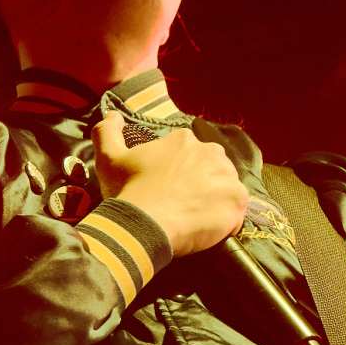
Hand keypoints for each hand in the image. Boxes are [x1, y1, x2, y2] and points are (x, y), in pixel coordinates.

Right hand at [92, 110, 248, 256]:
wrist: (142, 224)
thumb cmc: (127, 190)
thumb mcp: (108, 158)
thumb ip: (107, 131)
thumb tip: (113, 115)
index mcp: (184, 140)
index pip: (187, 153)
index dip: (178, 171)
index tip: (166, 186)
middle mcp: (211, 152)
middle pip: (211, 167)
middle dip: (200, 182)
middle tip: (181, 202)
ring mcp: (228, 177)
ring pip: (225, 188)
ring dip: (213, 200)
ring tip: (193, 217)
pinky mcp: (237, 202)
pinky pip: (236, 212)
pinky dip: (225, 221)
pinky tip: (205, 229)